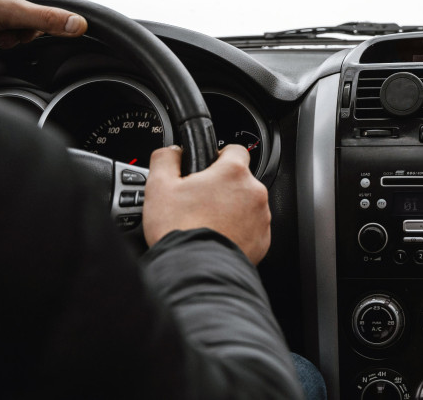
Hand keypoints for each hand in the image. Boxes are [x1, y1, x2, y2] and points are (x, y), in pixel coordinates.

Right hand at [143, 144, 271, 264]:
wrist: (194, 272)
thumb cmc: (179, 230)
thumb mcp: (159, 186)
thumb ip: (166, 159)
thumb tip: (172, 152)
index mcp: (233, 172)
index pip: (235, 150)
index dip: (219, 156)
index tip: (209, 168)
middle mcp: (254, 192)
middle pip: (240, 181)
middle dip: (222, 188)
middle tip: (200, 202)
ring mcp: (261, 218)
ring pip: (246, 205)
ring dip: (231, 210)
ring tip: (207, 223)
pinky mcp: (263, 240)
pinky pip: (251, 229)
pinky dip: (238, 231)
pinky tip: (218, 238)